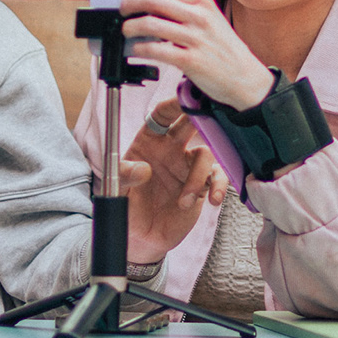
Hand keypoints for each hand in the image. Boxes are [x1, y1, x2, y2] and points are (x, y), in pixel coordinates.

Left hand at [119, 0, 275, 108]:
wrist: (247, 79)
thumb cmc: (225, 51)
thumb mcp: (210, 20)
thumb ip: (185, 10)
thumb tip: (151, 5)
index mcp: (202, 3)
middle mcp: (199, 17)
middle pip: (152, 0)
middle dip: (129, 4)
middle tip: (122, 12)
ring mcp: (195, 39)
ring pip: (150, 24)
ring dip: (130, 27)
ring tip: (126, 32)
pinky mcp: (190, 61)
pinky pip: (155, 50)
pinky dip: (138, 50)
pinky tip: (135, 51)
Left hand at [122, 97, 228, 260]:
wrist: (142, 237)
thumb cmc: (128, 207)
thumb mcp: (117, 190)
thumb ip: (125, 176)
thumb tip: (144, 169)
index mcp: (149, 141)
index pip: (162, 115)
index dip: (174, 104)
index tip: (184, 100)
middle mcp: (171, 149)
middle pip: (192, 124)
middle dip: (202, 119)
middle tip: (209, 120)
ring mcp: (188, 166)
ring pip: (206, 154)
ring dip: (199, 176)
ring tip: (184, 201)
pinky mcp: (201, 185)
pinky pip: (217, 178)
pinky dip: (220, 186)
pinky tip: (214, 200)